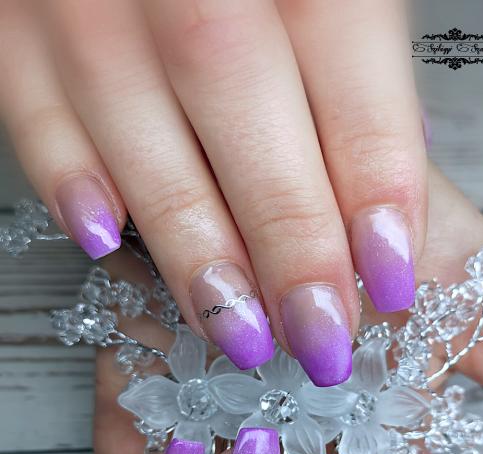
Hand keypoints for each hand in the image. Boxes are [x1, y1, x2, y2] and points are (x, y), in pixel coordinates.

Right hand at [0, 0, 425, 385]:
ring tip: (241, 332)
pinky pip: (34, 115)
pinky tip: (108, 243)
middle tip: (319, 335)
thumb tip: (374, 194)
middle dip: (288, 246)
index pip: (346, 74)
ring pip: (141, 139)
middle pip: (246, 119)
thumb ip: (350, 64)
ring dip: (196, 252)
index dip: (375, 190)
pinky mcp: (15, 26)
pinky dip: (72, 186)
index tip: (388, 277)